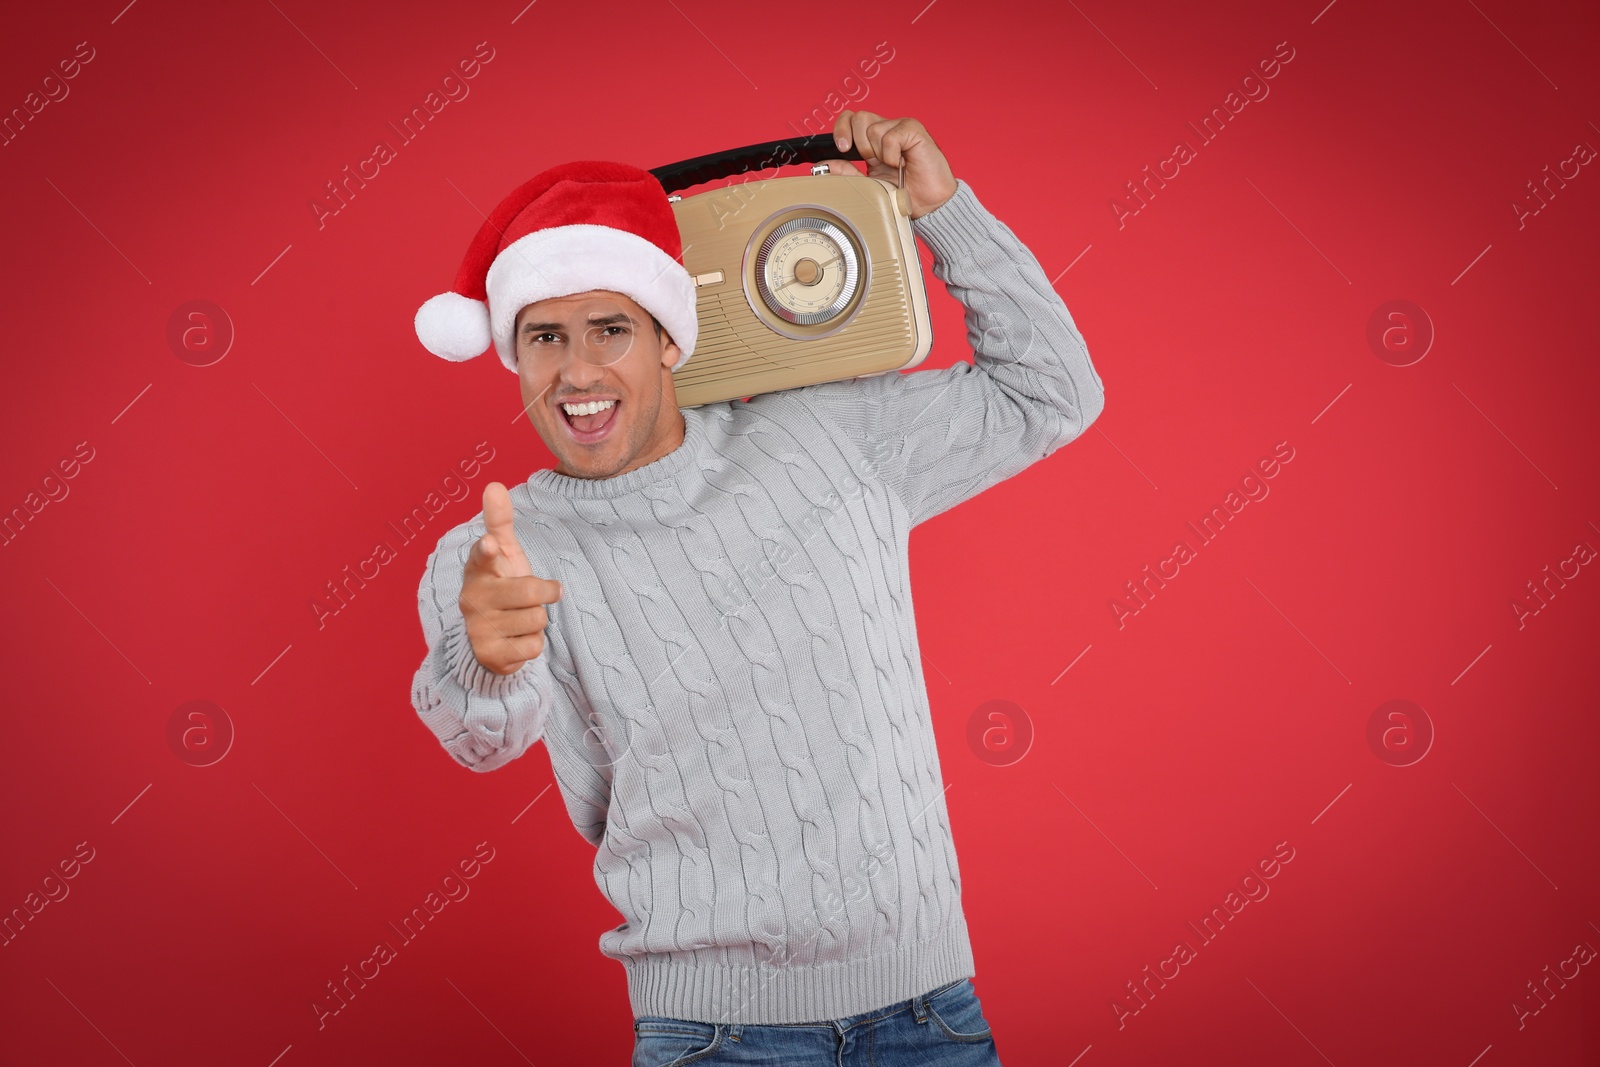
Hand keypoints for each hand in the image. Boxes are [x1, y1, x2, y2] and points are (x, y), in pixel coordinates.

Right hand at [459, 482, 562, 675]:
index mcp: (478, 569)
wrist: (487, 638)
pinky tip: (517, 640)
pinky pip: (533, 647)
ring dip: (538, 621)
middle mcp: (473, 598)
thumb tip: (494, 485)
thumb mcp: (503, 553)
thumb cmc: (500, 585)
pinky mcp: (489, 655)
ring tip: (521, 618)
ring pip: (536, 621)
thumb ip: (499, 522)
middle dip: (544, 594)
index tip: (490, 544)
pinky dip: (533, 644)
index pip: (483, 556)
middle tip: (540, 594)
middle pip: (530, 593)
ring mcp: (478, 628)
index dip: (488, 551)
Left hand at [818, 110, 957, 219]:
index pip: (849, 119)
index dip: (841, 129)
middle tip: (873, 162)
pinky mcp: (913, 130)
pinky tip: (903, 162)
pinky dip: (892, 154)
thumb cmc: (904, 193)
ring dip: (878, 152)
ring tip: (893, 165)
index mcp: (872, 140)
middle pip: (858, 118)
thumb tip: (824, 165)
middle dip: (860, 144)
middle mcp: (885, 129)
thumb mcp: (867, 184)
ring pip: (872, 128)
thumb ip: (846, 173)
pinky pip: (890, 136)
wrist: (928, 204)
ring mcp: (899, 127)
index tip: (841, 148)